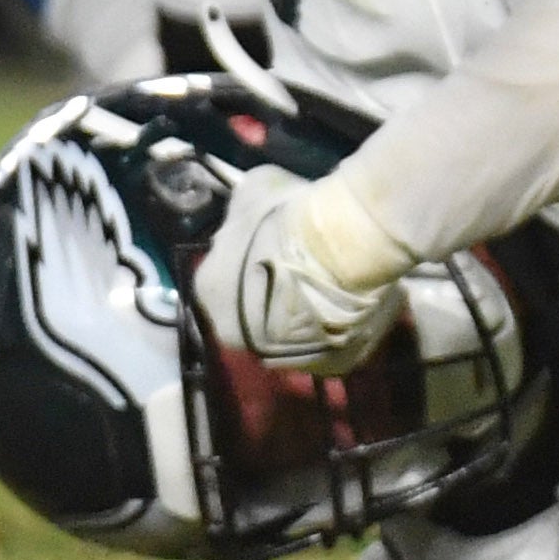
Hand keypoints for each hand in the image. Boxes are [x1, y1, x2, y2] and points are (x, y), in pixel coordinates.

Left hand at [193, 164, 406, 372]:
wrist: (346, 249)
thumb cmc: (287, 219)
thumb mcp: (252, 192)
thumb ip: (241, 213)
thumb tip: (246, 215)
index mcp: (208, 292)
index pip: (218, 277)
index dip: (243, 259)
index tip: (268, 244)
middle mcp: (235, 336)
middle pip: (250, 311)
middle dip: (269, 292)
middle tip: (297, 265)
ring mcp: (282, 358)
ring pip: (289, 333)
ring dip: (301, 312)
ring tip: (328, 282)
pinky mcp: (329, 367)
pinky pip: (327, 343)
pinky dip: (334, 325)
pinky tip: (350, 299)